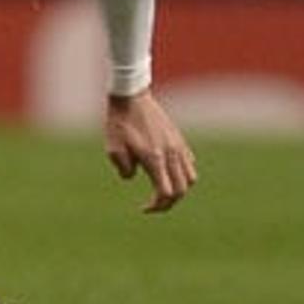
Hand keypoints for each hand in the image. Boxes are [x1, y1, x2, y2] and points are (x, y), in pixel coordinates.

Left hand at [105, 88, 196, 212]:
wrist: (131, 96)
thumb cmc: (119, 122)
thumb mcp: (113, 148)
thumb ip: (124, 169)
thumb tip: (133, 177)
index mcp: (154, 158)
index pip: (166, 193)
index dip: (156, 206)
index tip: (143, 207)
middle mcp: (171, 153)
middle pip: (181, 190)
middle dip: (168, 203)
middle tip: (153, 205)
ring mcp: (178, 146)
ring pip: (190, 178)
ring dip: (179, 189)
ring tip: (163, 190)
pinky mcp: (179, 139)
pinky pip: (189, 164)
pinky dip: (182, 174)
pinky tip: (167, 172)